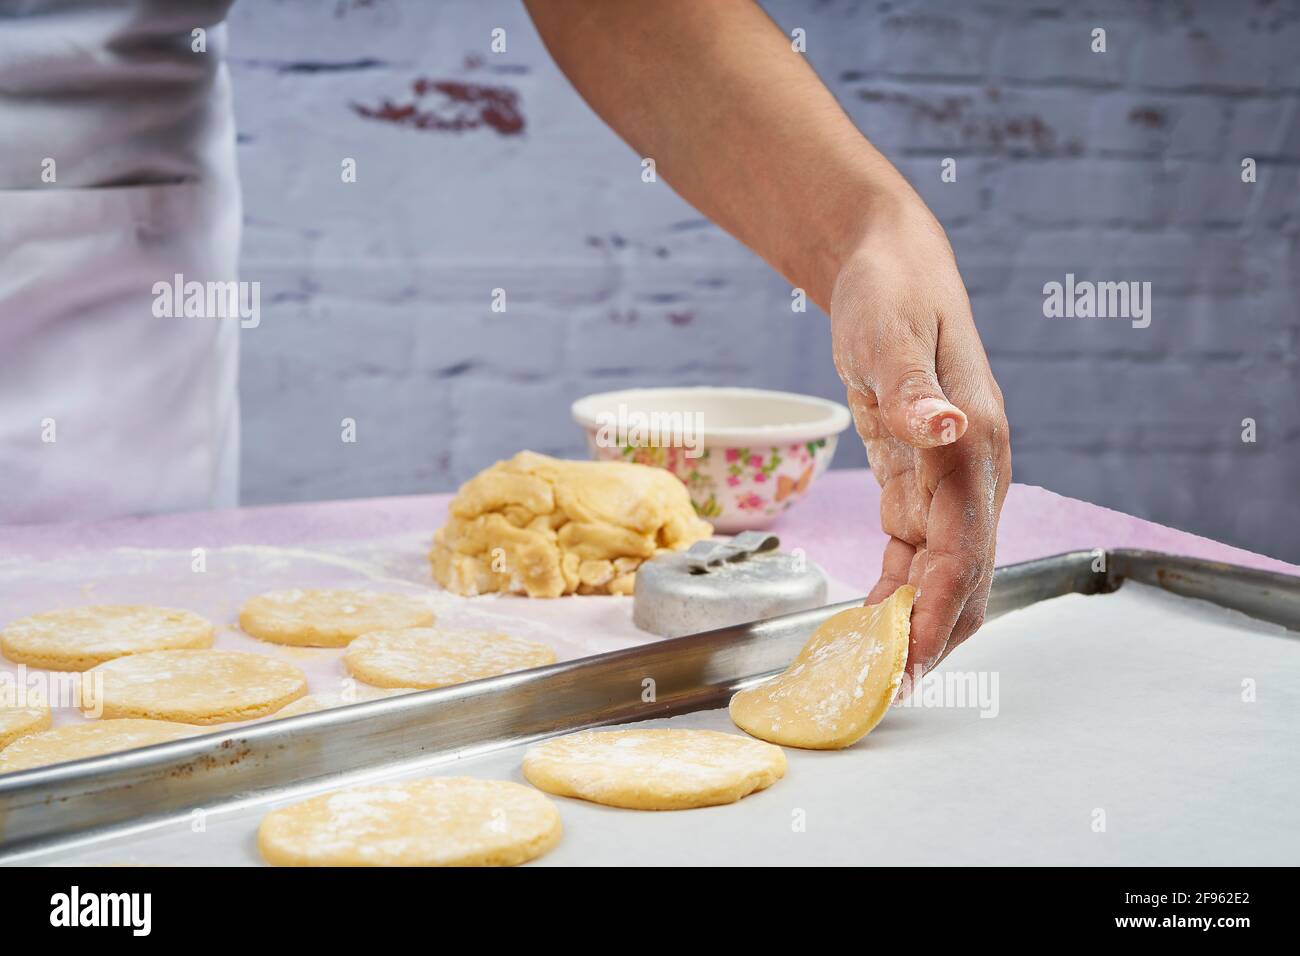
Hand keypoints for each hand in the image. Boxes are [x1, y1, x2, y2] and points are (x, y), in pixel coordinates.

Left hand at [830, 197, 1010, 688]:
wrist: (891, 264)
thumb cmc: (892, 293)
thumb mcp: (889, 332)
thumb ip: (913, 389)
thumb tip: (943, 428)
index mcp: (972, 446)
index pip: (965, 551)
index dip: (940, 613)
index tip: (909, 664)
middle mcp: (972, 472)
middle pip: (965, 578)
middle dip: (932, 637)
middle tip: (884, 689)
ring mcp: (950, 483)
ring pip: (944, 575)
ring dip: (915, 624)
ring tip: (872, 672)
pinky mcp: (921, 483)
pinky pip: (918, 554)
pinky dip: (899, 593)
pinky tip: (869, 621)